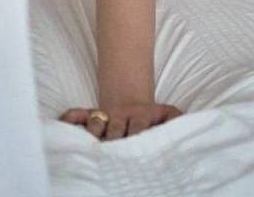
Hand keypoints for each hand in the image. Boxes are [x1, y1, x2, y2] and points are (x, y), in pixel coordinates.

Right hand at [58, 102, 183, 140]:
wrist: (136, 106)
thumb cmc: (155, 121)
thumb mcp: (170, 117)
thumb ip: (178, 121)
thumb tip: (191, 127)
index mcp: (142, 116)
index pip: (139, 126)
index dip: (137, 135)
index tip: (136, 143)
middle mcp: (122, 115)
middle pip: (115, 126)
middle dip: (114, 137)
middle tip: (113, 147)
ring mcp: (106, 116)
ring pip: (96, 120)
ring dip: (94, 128)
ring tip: (92, 140)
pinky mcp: (91, 116)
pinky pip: (77, 114)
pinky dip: (70, 118)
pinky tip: (61, 123)